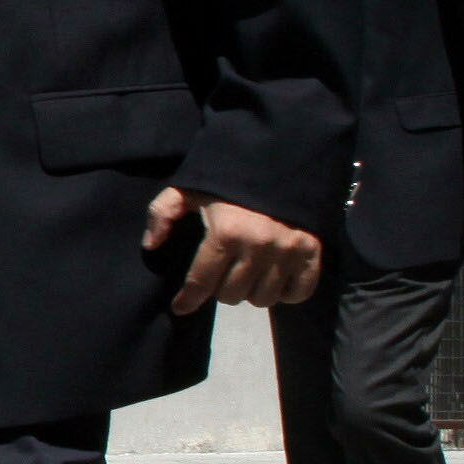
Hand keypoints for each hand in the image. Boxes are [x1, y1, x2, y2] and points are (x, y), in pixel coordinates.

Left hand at [142, 188, 322, 312]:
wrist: (282, 156)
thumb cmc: (230, 177)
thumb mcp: (190, 187)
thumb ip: (163, 212)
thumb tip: (151, 245)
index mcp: (226, 232)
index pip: (201, 282)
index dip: (187, 299)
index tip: (180, 306)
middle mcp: (258, 246)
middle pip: (231, 295)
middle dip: (221, 288)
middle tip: (222, 273)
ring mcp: (288, 251)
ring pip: (262, 299)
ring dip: (251, 291)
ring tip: (247, 274)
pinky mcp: (312, 251)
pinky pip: (298, 293)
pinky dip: (286, 293)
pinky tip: (275, 280)